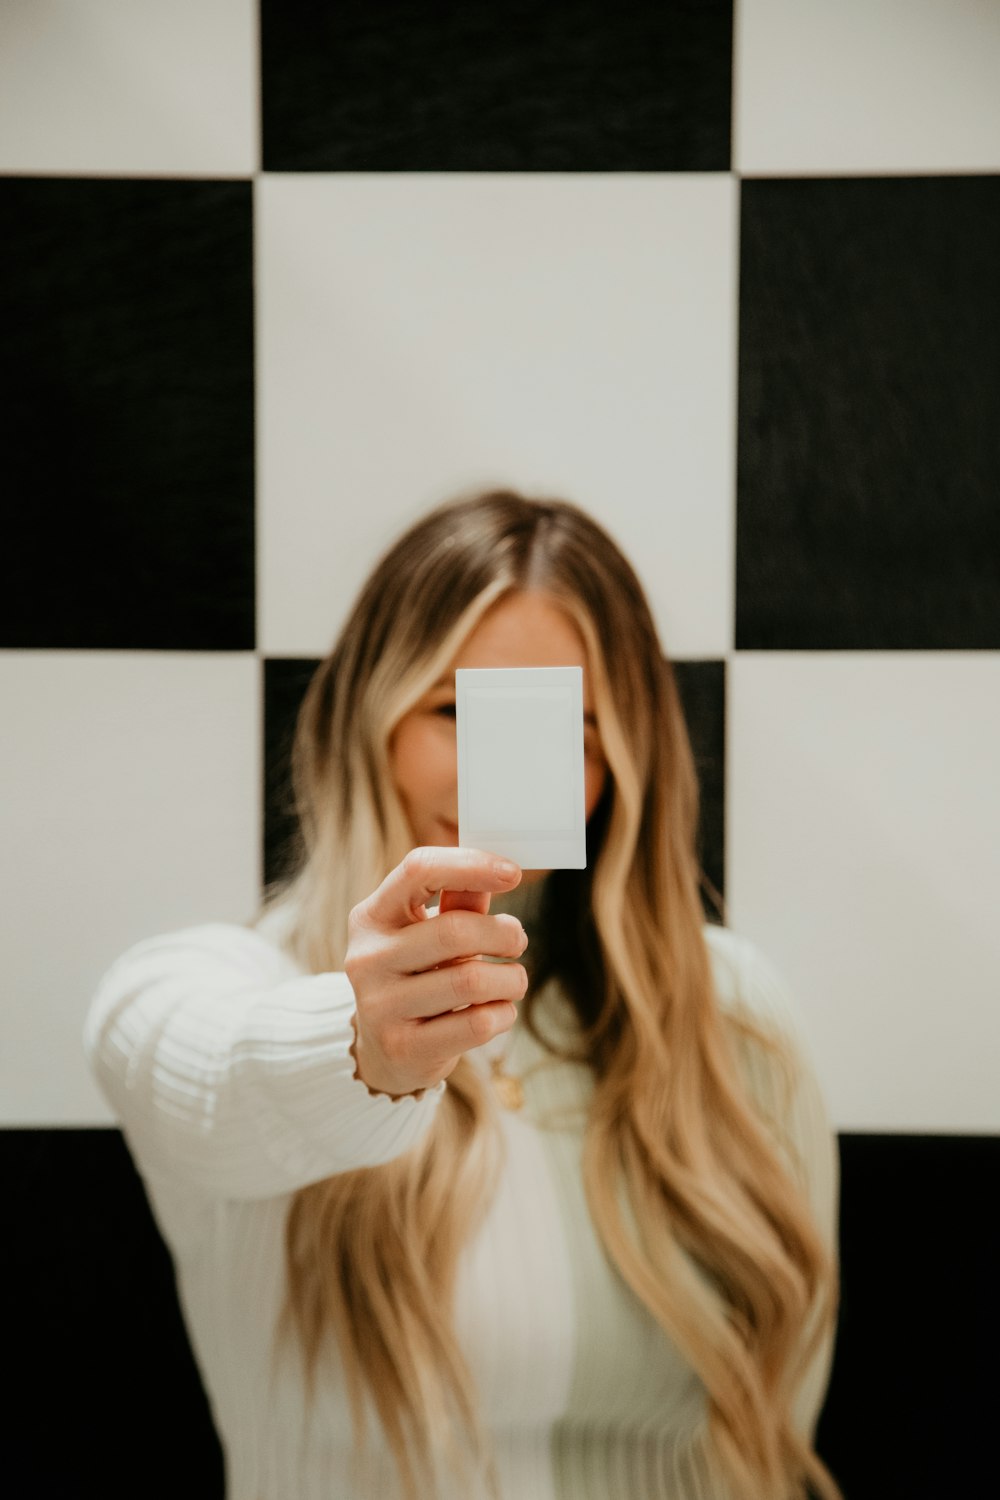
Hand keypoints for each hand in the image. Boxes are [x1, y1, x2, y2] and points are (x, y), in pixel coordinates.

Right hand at [345, 847, 527, 1097]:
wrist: (385, 1049)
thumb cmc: (416, 975)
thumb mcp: (426, 933)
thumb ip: (459, 902)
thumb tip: (500, 870)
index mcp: (371, 917)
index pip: (418, 870)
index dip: (471, 865)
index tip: (512, 873)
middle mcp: (367, 958)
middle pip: (456, 931)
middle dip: (504, 933)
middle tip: (517, 940)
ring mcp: (380, 1006)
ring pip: (472, 981)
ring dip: (511, 978)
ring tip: (513, 980)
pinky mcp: (404, 1047)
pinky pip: (477, 1024)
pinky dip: (503, 1013)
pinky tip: (498, 1010)